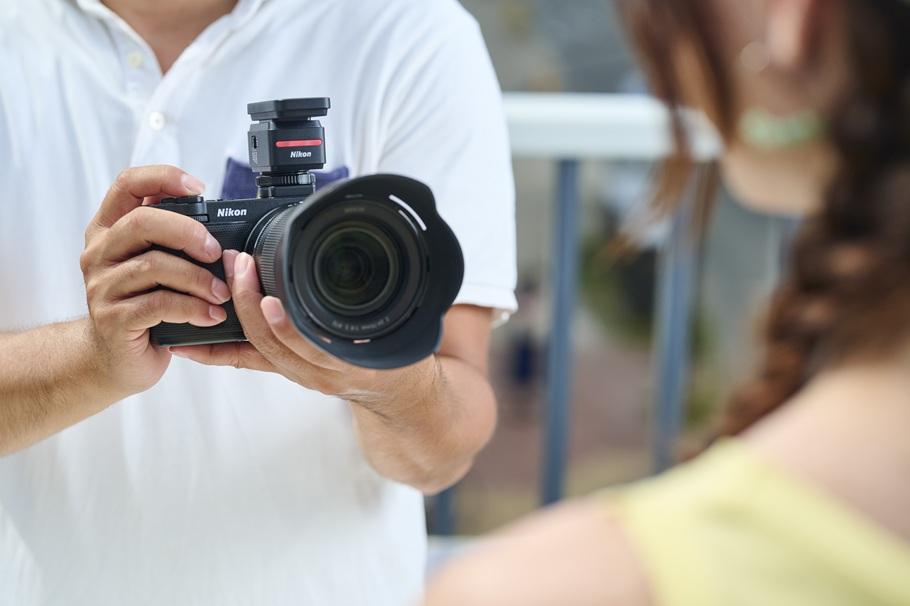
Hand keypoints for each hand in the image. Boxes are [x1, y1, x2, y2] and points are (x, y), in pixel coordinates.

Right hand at [79, 166, 231, 396]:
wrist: (116, 359)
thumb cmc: (144, 307)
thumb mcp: (155, 266)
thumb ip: (171, 240)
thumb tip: (221, 222)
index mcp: (109, 230)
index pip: (127, 184)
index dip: (163, 178)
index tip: (199, 188)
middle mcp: (99, 253)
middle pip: (142, 222)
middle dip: (189, 232)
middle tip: (217, 252)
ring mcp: (102, 287)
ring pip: (154, 266)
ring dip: (199, 278)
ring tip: (223, 292)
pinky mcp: (113, 319)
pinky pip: (159, 304)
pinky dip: (193, 308)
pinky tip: (211, 315)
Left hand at [170, 251, 438, 407]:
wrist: (397, 395)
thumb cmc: (398, 359)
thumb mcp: (399, 333)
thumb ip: (381, 308)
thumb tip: (378, 269)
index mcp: (346, 360)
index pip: (310, 345)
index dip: (287, 325)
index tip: (268, 299)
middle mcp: (318, 370)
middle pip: (273, 342)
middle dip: (250, 302)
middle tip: (239, 263)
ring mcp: (301, 372)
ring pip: (258, 349)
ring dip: (233, 316)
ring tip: (219, 281)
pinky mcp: (289, 370)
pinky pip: (249, 361)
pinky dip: (220, 350)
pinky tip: (193, 340)